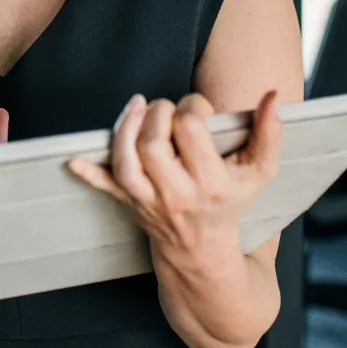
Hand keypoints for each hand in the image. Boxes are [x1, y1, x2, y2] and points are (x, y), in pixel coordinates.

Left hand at [66, 92, 282, 264]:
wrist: (201, 252)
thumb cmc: (229, 202)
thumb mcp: (258, 173)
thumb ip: (270, 134)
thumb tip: (273, 95)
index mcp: (211, 184)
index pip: (190, 130)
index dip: (192, 108)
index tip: (198, 111)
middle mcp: (177, 194)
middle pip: (153, 145)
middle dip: (158, 114)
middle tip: (168, 110)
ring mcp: (149, 201)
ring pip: (126, 163)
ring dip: (125, 129)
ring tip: (136, 107)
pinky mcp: (127, 202)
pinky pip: (103, 187)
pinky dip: (88, 172)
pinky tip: (73, 158)